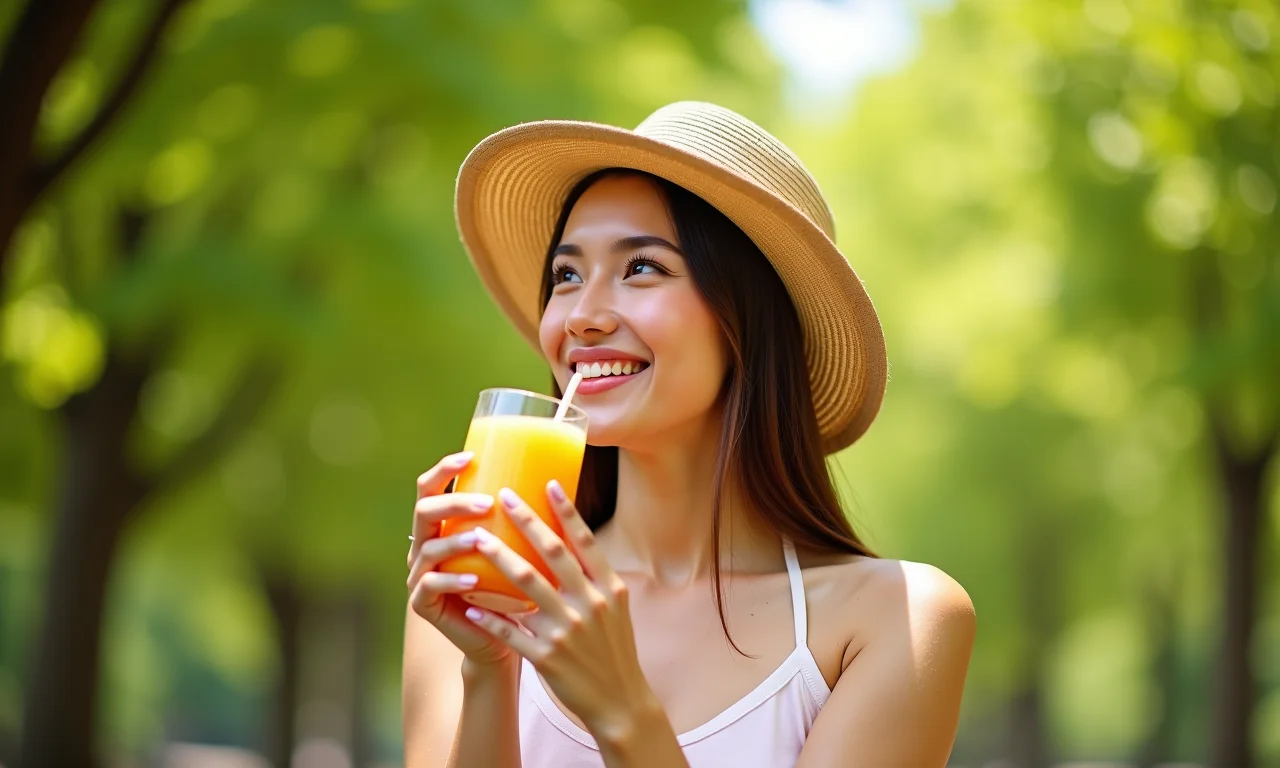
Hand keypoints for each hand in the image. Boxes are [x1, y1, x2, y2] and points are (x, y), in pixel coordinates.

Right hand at [405, 452, 514, 668]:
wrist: (501, 638)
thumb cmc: (512, 588)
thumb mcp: (516, 549)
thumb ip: (522, 521)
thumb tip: (557, 481)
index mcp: (442, 526)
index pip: (429, 488)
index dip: (443, 469)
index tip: (471, 456)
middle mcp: (424, 545)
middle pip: (425, 511)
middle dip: (454, 502)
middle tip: (489, 503)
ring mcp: (419, 574)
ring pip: (428, 548)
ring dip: (455, 540)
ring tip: (480, 538)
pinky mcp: (422, 603)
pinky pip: (430, 586)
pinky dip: (452, 580)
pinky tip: (473, 577)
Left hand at [462, 481, 657, 736]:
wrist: (620, 702)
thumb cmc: (614, 650)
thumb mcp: (615, 608)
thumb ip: (595, 577)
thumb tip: (573, 540)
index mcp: (609, 588)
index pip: (586, 542)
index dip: (567, 511)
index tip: (548, 483)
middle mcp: (590, 604)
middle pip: (553, 553)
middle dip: (526, 521)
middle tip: (503, 496)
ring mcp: (567, 630)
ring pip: (526, 584)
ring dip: (499, 557)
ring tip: (477, 538)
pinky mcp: (547, 656)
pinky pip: (511, 630)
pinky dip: (490, 616)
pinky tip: (469, 604)